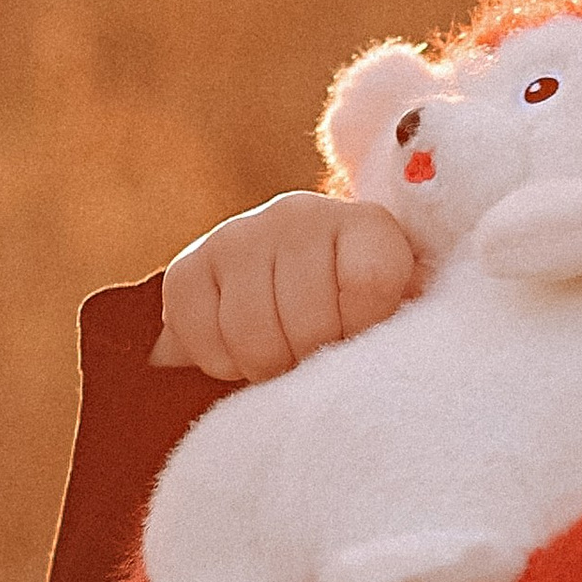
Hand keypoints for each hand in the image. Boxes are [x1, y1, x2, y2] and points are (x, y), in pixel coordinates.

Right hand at [151, 191, 417, 380]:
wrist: (285, 309)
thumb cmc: (354, 324)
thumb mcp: (392, 324)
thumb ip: (391, 333)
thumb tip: (370, 365)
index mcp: (365, 228)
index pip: (370, 279)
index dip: (362, 326)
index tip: (359, 337)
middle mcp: (300, 215)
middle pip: (308, 321)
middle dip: (312, 359)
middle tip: (314, 358)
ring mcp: (239, 235)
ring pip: (252, 333)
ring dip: (267, 365)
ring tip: (281, 356)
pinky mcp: (189, 267)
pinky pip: (201, 334)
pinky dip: (221, 361)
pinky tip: (240, 350)